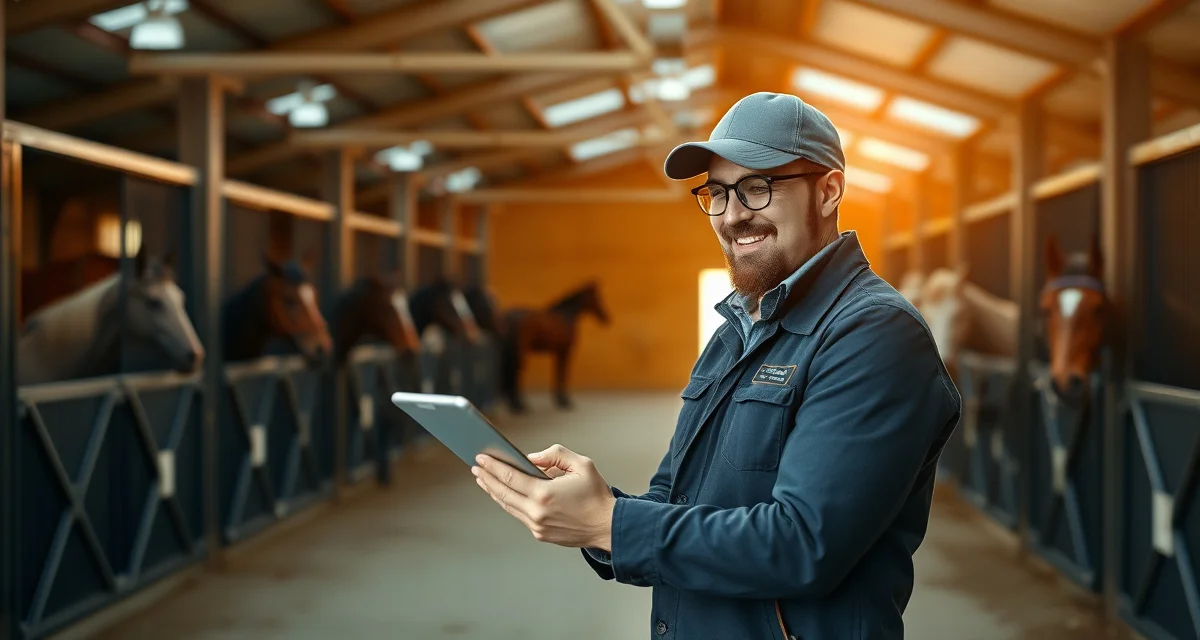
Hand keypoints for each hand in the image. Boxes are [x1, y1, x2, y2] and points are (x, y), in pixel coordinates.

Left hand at [472, 444, 615, 550]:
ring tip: (484, 479)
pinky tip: (504, 494)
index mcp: (544, 493)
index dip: (493, 466)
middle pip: (503, 493)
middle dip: (487, 478)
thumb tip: (531, 458)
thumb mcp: (581, 465)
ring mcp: (537, 526)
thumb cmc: (596, 494)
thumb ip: (554, 455)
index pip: (510, 477)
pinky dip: (509, 503)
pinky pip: (519, 515)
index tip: (480, 457)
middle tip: (476, 467)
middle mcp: (536, 512)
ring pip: (508, 506)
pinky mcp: (540, 534)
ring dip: (494, 491)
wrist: (608, 526)